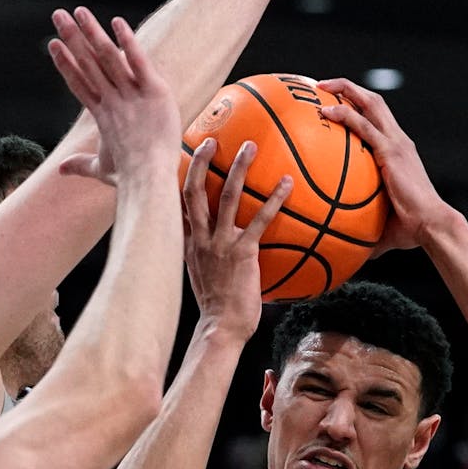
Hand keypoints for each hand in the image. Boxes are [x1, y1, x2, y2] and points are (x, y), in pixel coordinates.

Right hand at [48, 6, 179, 185]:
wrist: (148, 179)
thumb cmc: (128, 177)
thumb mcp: (101, 170)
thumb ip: (80, 165)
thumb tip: (61, 170)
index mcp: (100, 115)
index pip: (78, 82)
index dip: (64, 62)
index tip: (53, 45)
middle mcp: (111, 100)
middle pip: (87, 63)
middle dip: (71, 37)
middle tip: (58, 16)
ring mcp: (130, 95)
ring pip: (108, 57)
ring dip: (92, 32)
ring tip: (79, 11)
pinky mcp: (153, 92)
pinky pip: (139, 62)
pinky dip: (129, 42)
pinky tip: (117, 22)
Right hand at [182, 137, 292, 335]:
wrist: (220, 328)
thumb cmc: (218, 307)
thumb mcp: (204, 276)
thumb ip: (210, 255)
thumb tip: (227, 245)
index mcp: (189, 244)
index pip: (179, 205)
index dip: (181, 179)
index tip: (187, 157)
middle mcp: (200, 239)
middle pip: (194, 191)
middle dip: (202, 162)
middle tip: (212, 139)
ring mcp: (220, 244)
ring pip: (225, 196)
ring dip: (239, 168)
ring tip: (251, 146)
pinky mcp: (242, 252)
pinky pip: (260, 219)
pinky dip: (274, 199)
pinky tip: (288, 183)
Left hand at [315, 78, 457, 256]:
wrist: (431, 226)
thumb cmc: (410, 230)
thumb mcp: (382, 225)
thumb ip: (365, 229)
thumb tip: (351, 250)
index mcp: (397, 151)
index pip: (377, 120)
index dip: (358, 106)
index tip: (334, 102)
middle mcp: (398, 141)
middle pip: (373, 102)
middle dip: (348, 88)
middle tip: (321, 85)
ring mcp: (396, 143)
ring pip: (371, 104)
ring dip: (346, 90)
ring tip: (320, 86)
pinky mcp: (391, 151)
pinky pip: (364, 126)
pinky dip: (346, 115)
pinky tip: (327, 112)